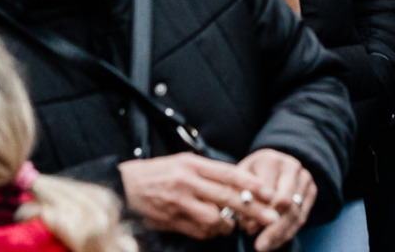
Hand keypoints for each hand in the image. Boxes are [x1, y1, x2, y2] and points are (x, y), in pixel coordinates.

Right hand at [119, 155, 276, 241]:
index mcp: (192, 164)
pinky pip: (200, 231)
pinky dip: (212, 233)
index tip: (269, 192)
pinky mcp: (172, 221)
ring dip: (229, 224)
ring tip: (234, 224)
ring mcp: (180, 203)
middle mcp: (188, 182)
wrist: (124, 187)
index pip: (229, 173)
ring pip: (215, 218)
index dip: (251, 183)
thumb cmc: (156, 173)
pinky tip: (215, 230)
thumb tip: (236, 180)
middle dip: (252, 209)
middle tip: (271, 217)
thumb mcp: (182, 162)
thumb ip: (207, 171)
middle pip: (227, 197)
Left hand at [235, 150, 316, 251]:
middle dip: (272, 227)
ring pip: (295, 212)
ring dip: (280, 233)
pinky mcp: (312, 189)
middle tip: (260, 246)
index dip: (256, 211)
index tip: (246, 229)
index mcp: (270, 160)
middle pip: (285, 202)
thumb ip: (242, 198)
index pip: (266, 190)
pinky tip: (276, 242)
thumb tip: (248, 224)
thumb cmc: (250, 175)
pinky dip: (289, 232)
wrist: (271, 165)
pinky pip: (302, 216)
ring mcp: (304, 177)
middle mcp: (291, 166)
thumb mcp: (240, 180)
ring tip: (266, 246)